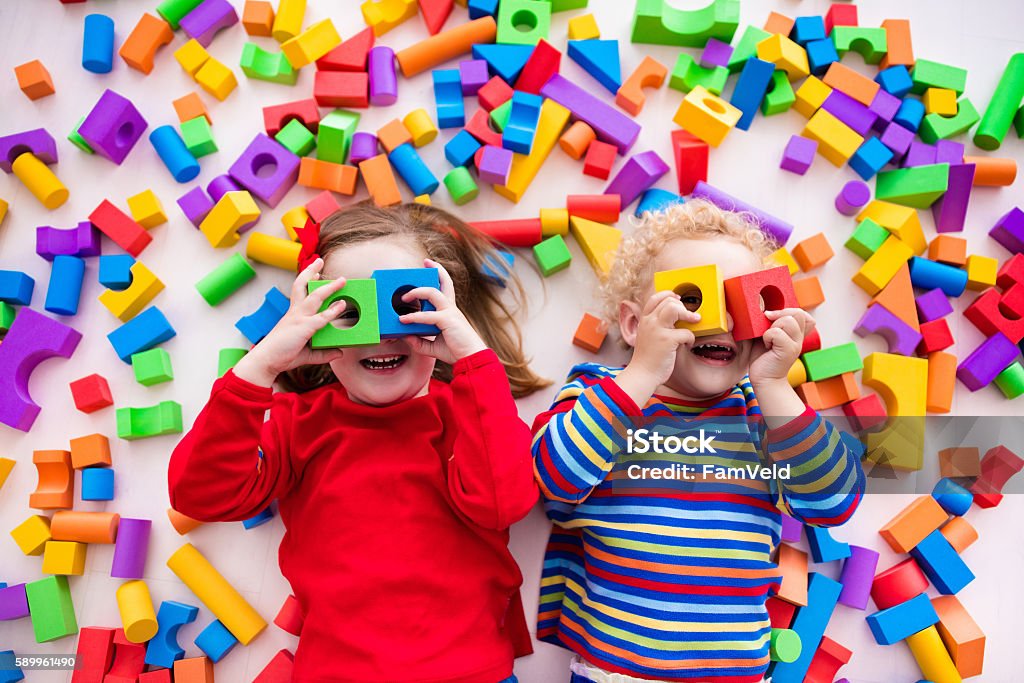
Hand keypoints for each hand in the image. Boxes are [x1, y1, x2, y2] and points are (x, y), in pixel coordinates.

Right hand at [232, 258, 348, 386]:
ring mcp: (299, 318)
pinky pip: (321, 318)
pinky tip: (342, 305)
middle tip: (319, 261)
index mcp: (293, 315)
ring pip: (315, 297)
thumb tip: (339, 353)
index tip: (315, 272)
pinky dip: (332, 311)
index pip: (299, 292)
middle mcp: (295, 312)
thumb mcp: (307, 354)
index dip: (307, 280)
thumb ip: (323, 353)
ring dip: (330, 287)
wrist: (266, 361)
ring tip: (342, 280)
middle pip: (302, 285)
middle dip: (311, 271)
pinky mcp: (303, 328)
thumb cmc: (282, 355)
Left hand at [398, 258, 486, 363]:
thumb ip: (419, 342)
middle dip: (436, 270)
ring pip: (433, 293)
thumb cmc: (456, 351)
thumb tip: (405, 337)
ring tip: (404, 296)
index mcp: (450, 311)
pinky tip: (404, 320)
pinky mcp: (447, 320)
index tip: (430, 266)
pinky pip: (428, 315)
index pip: (445, 288)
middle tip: (425, 263)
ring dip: (417, 292)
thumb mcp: (432, 347)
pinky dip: (415, 317)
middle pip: (445, 282)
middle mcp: (451, 308)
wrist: (471, 358)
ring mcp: (450, 312)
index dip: (440, 275)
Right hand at [616, 291, 700, 404]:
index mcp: (644, 320)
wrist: (642, 374)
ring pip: (675, 308)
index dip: (669, 295)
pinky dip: (690, 338)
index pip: (655, 298)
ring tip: (695, 320)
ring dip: (688, 314)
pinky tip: (687, 345)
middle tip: (689, 315)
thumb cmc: (647, 359)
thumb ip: (657, 326)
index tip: (678, 299)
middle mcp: (649, 322)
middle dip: (682, 306)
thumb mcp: (647, 337)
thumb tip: (676, 319)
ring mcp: (657, 330)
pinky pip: (686, 332)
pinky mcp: (667, 340)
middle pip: (668, 301)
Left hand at [748, 308, 814, 386]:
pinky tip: (767, 346)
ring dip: (772, 327)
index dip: (788, 310)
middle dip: (780, 315)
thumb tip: (765, 309)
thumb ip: (770, 323)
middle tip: (768, 327)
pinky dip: (767, 337)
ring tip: (768, 339)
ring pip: (788, 321)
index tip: (773, 318)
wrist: (764, 379)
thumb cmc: (763, 358)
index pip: (802, 313)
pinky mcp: (789, 351)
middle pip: (797, 313)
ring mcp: (796, 344)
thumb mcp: (767, 335)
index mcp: (795, 333)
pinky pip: (776, 333)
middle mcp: (799, 338)